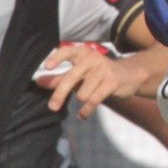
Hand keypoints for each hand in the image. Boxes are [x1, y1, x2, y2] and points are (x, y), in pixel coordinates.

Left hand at [36, 43, 150, 119]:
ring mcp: (104, 69)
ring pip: (82, 93)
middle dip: (60, 94)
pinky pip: (93, 100)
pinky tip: (82, 115)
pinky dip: (86, 111)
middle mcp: (93, 58)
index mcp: (83, 53)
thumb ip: (59, 78)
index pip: (68, 51)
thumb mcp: (79, 74)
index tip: (47, 67)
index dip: (57, 58)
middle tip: (52, 107)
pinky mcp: (112, 81)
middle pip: (70, 78)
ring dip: (82, 100)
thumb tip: (38, 81)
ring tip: (87, 99)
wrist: (129, 75)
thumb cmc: (98, 74)